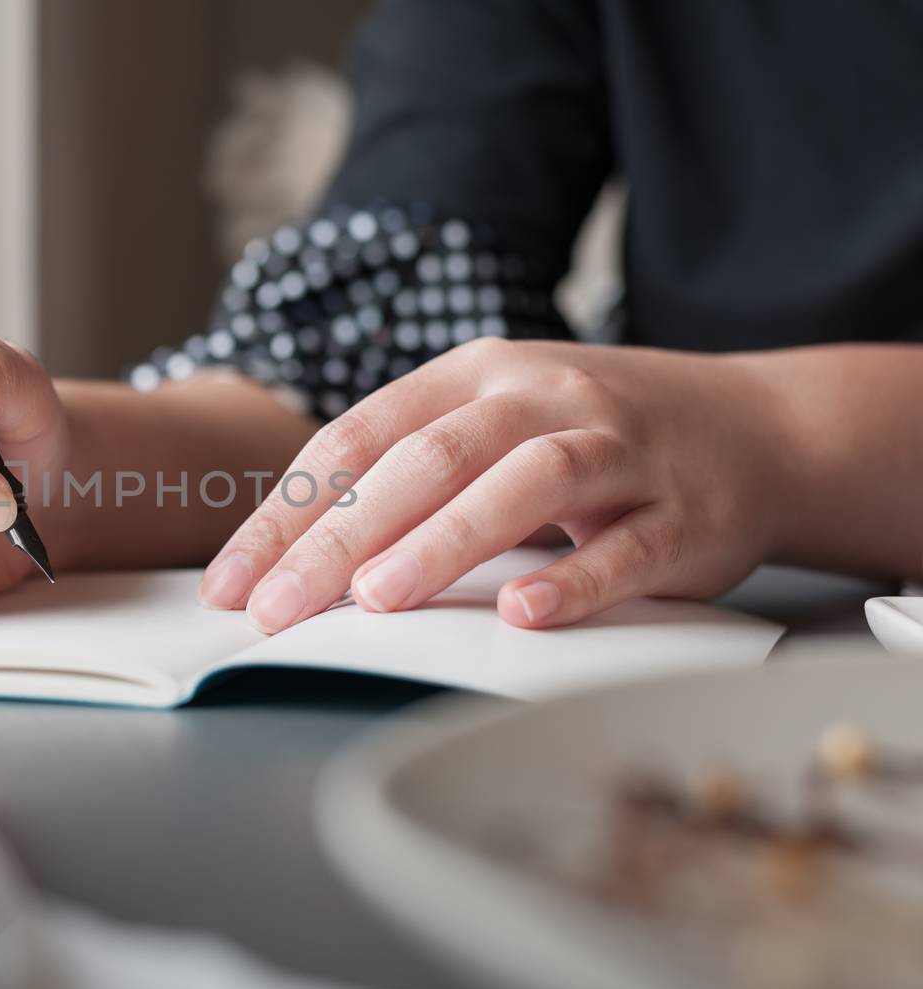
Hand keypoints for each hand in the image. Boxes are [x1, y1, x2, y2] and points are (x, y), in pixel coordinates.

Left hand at [200, 338, 787, 630]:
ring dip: (444, 541)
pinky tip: (521, 614)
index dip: (290, 509)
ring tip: (377, 598)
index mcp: (474, 374)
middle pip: (428, 459)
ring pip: (524, 484)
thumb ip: (404, 471)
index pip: (359, 436)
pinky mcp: (684, 513)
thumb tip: (289, 552)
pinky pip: (624, 547)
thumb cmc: (589, 434)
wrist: (754, 425)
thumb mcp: (490, 423)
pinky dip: (572, 579)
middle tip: (277, 608)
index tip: (233, 581)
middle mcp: (541, 397)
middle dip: (340, 536)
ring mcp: (618, 449)